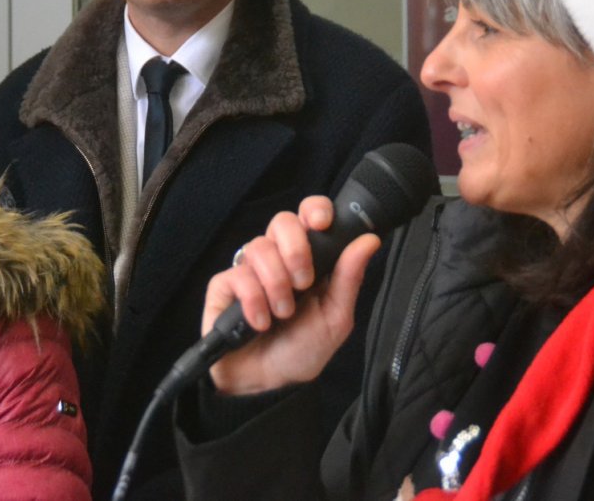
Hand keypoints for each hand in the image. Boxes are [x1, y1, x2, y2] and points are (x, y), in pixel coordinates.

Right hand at [204, 195, 380, 395]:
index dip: (314, 209)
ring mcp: (250, 269)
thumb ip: (349, 278)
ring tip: (282, 314)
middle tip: (303, 282)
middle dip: (296, 249)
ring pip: (259, 247)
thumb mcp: (335, 317)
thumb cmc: (303, 348)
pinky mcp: (223, 286)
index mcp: (309, 258)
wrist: (270, 383)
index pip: (309, 214)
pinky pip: (238, 275)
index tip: (321, 223)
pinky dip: (253, 301)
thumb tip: (369, 240)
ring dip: (277, 285)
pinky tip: (260, 322)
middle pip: (282, 221)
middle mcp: (278, 257)